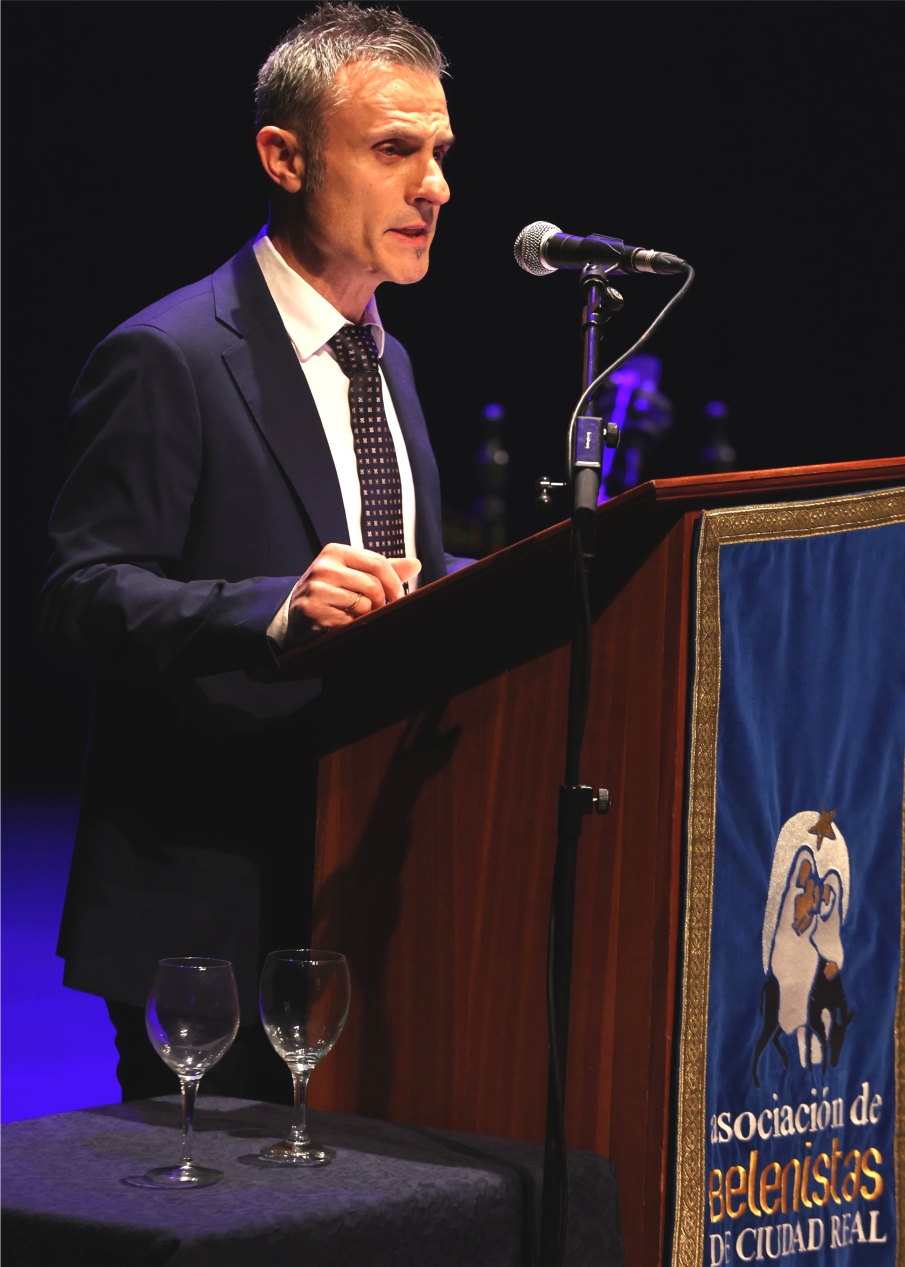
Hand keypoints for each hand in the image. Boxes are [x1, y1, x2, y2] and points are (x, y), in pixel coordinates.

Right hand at [287, 544, 420, 641]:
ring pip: (363, 605)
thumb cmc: (330, 590)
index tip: (399, 596)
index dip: (394, 582)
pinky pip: (349, 621)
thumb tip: (416, 564)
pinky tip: (341, 622)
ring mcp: (317, 589)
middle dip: (381, 602)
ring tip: (354, 613)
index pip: (377, 562)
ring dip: (365, 614)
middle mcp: (324, 567)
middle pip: (373, 585)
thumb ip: (384, 568)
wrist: (293, 611)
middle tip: (376, 609)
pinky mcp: (313, 610)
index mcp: (335, 551)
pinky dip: (351, 624)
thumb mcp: (352, 572)